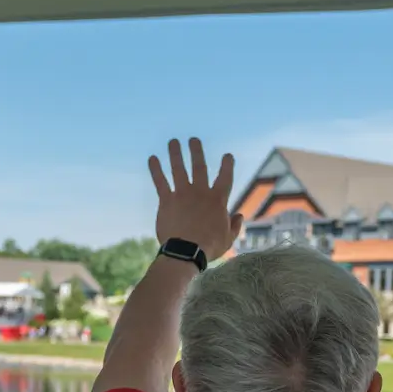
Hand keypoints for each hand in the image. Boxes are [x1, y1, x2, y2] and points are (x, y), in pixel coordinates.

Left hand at [149, 138, 242, 261]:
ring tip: (173, 142)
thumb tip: (240, 216)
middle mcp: (200, 192)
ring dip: (175, 154)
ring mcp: (182, 194)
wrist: (186, 252)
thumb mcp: (228, 239)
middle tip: (193, 139)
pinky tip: (152, 158)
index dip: (227, 164)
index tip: (227, 155)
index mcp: (217, 200)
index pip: (225, 177)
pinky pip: (160, 182)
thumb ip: (235, 226)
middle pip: (199, 166)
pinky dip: (156, 169)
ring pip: (178, 169)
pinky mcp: (167, 201)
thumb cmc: (209, 247)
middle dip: (196, 151)